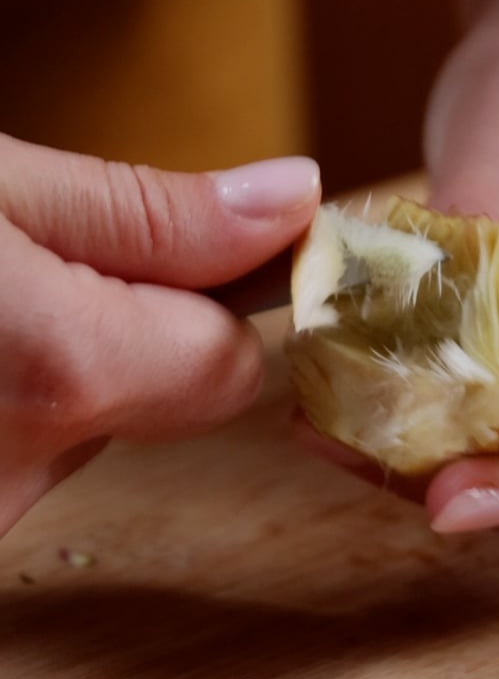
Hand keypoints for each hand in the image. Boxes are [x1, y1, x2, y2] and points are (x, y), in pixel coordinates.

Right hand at [0, 133, 319, 533]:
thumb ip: (153, 214)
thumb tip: (291, 204)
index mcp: (65, 371)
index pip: (231, 365)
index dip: (208, 302)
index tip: (176, 254)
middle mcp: (26, 473)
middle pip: (171, 406)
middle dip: (136, 335)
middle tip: (49, 273)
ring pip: (102, 432)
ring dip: (75, 370)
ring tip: (3, 311)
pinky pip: (35, 462)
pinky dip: (22, 409)